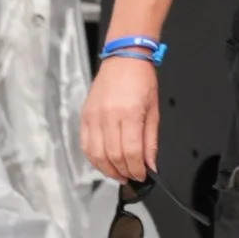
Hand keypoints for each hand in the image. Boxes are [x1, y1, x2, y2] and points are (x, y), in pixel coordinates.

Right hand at [81, 54, 159, 184]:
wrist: (124, 59)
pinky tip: (104, 164)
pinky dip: (93, 159)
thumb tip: (150, 165)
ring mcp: (94, 116)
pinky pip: (85, 145)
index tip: (142, 176)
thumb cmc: (141, 81)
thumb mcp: (154, 110)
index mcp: (130, 113)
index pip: (131, 151)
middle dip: (124, 172)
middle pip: (113, 155)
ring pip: (96, 155)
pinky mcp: (85, 117)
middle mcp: (109, 116)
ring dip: (108, 170)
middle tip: (132, 177)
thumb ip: (150, 141)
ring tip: (119, 174)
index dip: (137, 169)